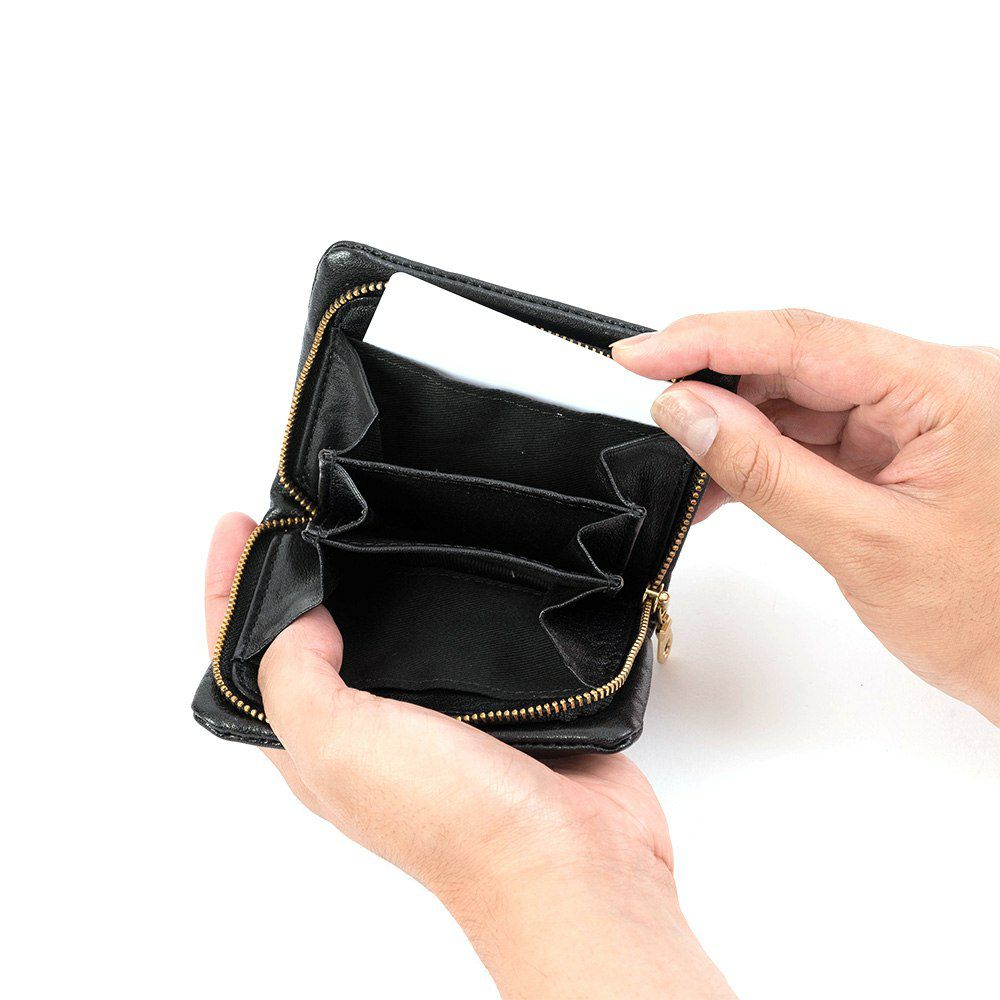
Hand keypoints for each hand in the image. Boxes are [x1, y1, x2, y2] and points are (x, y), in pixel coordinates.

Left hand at [205, 514, 734, 999]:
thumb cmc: (455, 818)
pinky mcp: (490, 699)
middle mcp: (366, 728)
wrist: (569, 853)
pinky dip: (444, 597)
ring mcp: (430, 713)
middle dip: (298, 579)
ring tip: (369, 524)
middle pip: (309, 641)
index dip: (233, 589)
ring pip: (384, 633)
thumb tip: (297, 613)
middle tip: (301, 514)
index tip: (240, 522)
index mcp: (315, 743)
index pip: (247, 657)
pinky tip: (452, 565)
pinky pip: (455, 636)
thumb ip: (294, 677)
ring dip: (371, 582)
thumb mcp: (340, 746)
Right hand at [612, 310, 999, 723]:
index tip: (639, 354)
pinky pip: (813, 434)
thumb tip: (686, 410)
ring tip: (684, 466)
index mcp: (945, 389)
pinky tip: (721, 481)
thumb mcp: (861, 543)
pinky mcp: (898, 447)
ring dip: (735, 428)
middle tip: (653, 408)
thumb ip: (764, 471)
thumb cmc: (991, 616)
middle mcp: (935, 387)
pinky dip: (763, 457)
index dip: (708, 340)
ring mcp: (916, 417)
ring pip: (798, 397)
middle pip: (798, 359)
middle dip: (717, 385)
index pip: (804, 339)